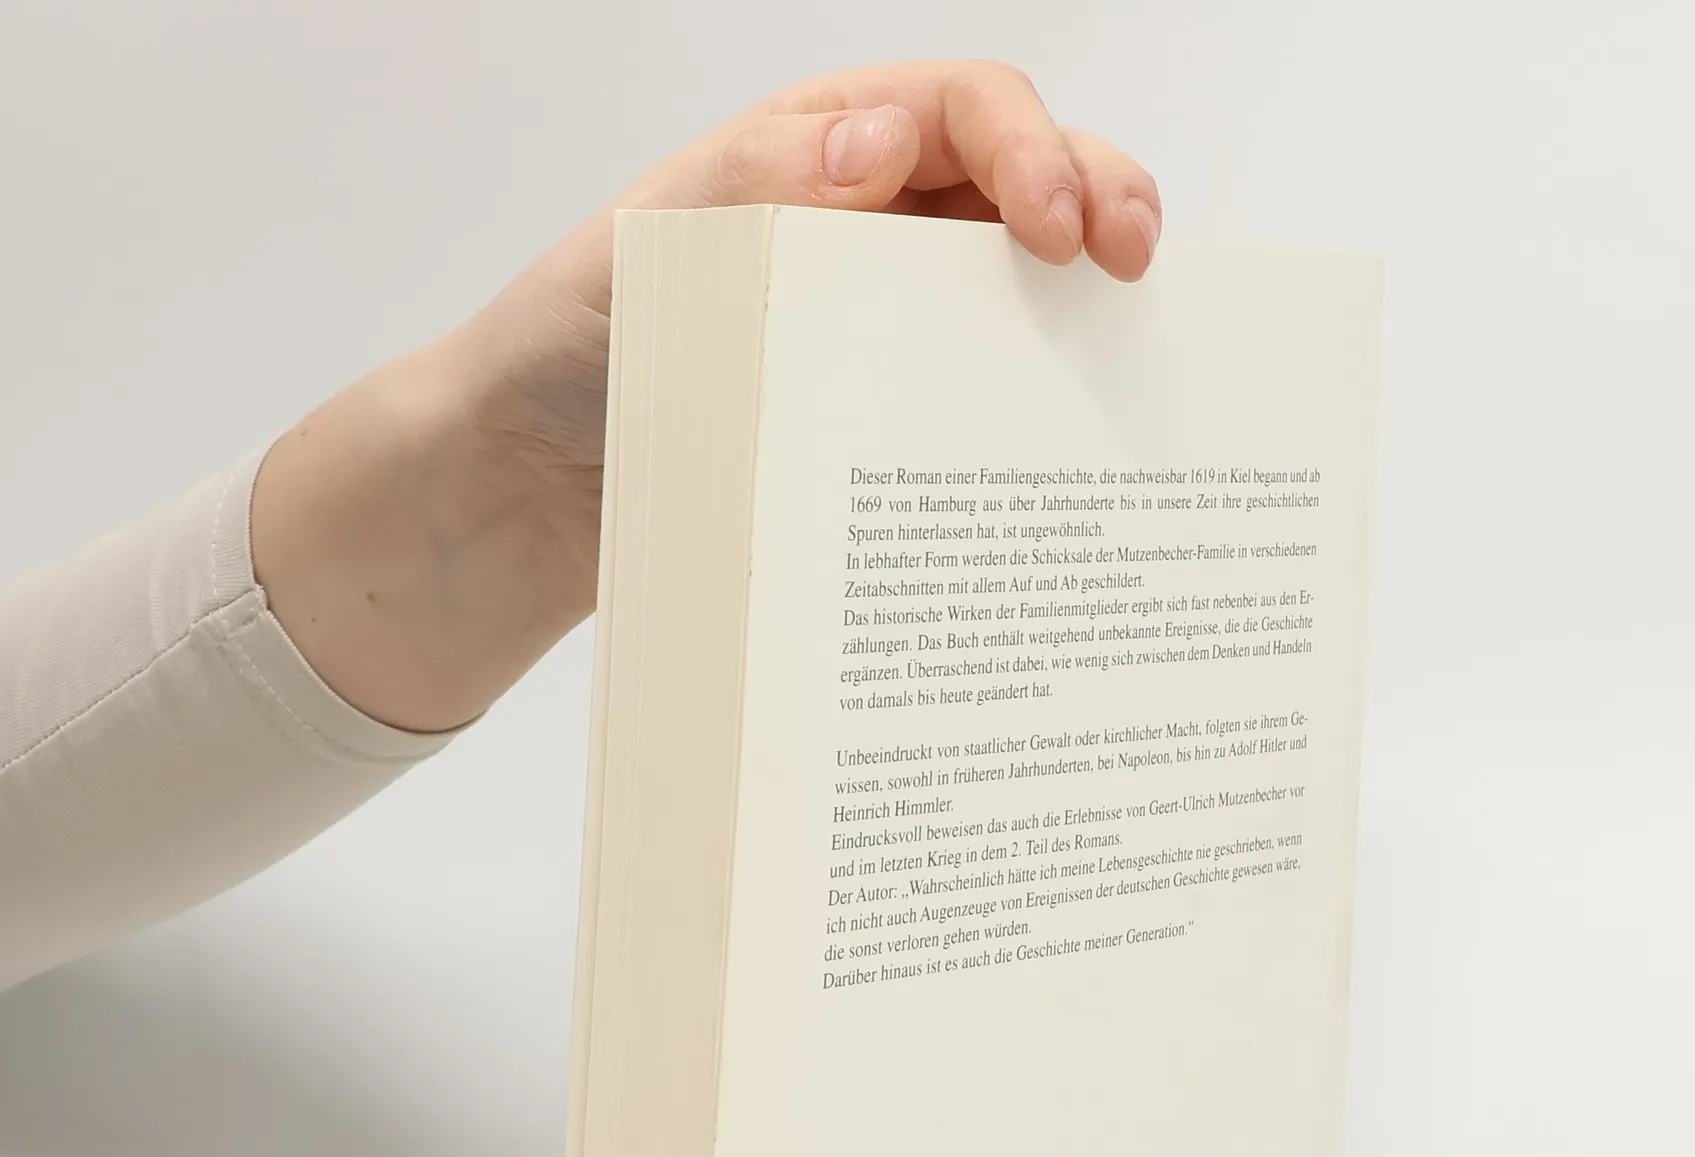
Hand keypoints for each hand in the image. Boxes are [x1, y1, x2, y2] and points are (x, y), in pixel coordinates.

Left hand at [254, 62, 1161, 733]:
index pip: (962, 111)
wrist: (537, 481)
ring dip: (1089, 300)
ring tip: (1129, 338)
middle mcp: (875, 218)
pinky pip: (986, 385)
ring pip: (1025, 282)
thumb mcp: (642, 249)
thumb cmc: (571, 346)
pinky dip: (1041, 395)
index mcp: (822, 147)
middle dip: (1100, 201)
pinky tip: (1070, 432)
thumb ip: (751, 183)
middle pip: (1027, 179)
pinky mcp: (892, 405)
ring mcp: (892, 313)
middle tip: (1132, 267)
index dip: (1031, 152)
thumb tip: (881, 143)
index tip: (1058, 227)